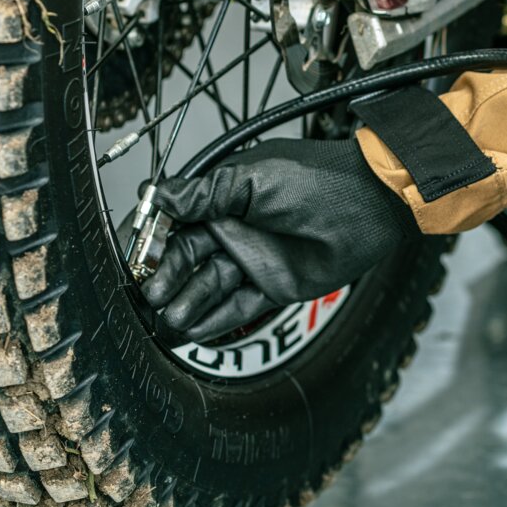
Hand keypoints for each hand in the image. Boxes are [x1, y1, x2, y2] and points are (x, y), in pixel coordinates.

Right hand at [141, 138, 420, 341]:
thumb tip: (156, 193)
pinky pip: (239, 306)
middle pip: (189, 258)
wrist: (368, 205)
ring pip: (211, 285)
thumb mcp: (252, 179)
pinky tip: (192, 327)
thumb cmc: (316, 180)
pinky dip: (216, 318)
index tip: (138, 255)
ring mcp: (255, 258)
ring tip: (167, 317)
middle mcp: (236, 228)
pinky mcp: (274, 285)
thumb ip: (204, 193)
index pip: (179, 220)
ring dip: (188, 302)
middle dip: (168, 276)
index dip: (157, 239)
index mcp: (226, 196)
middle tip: (149, 293)